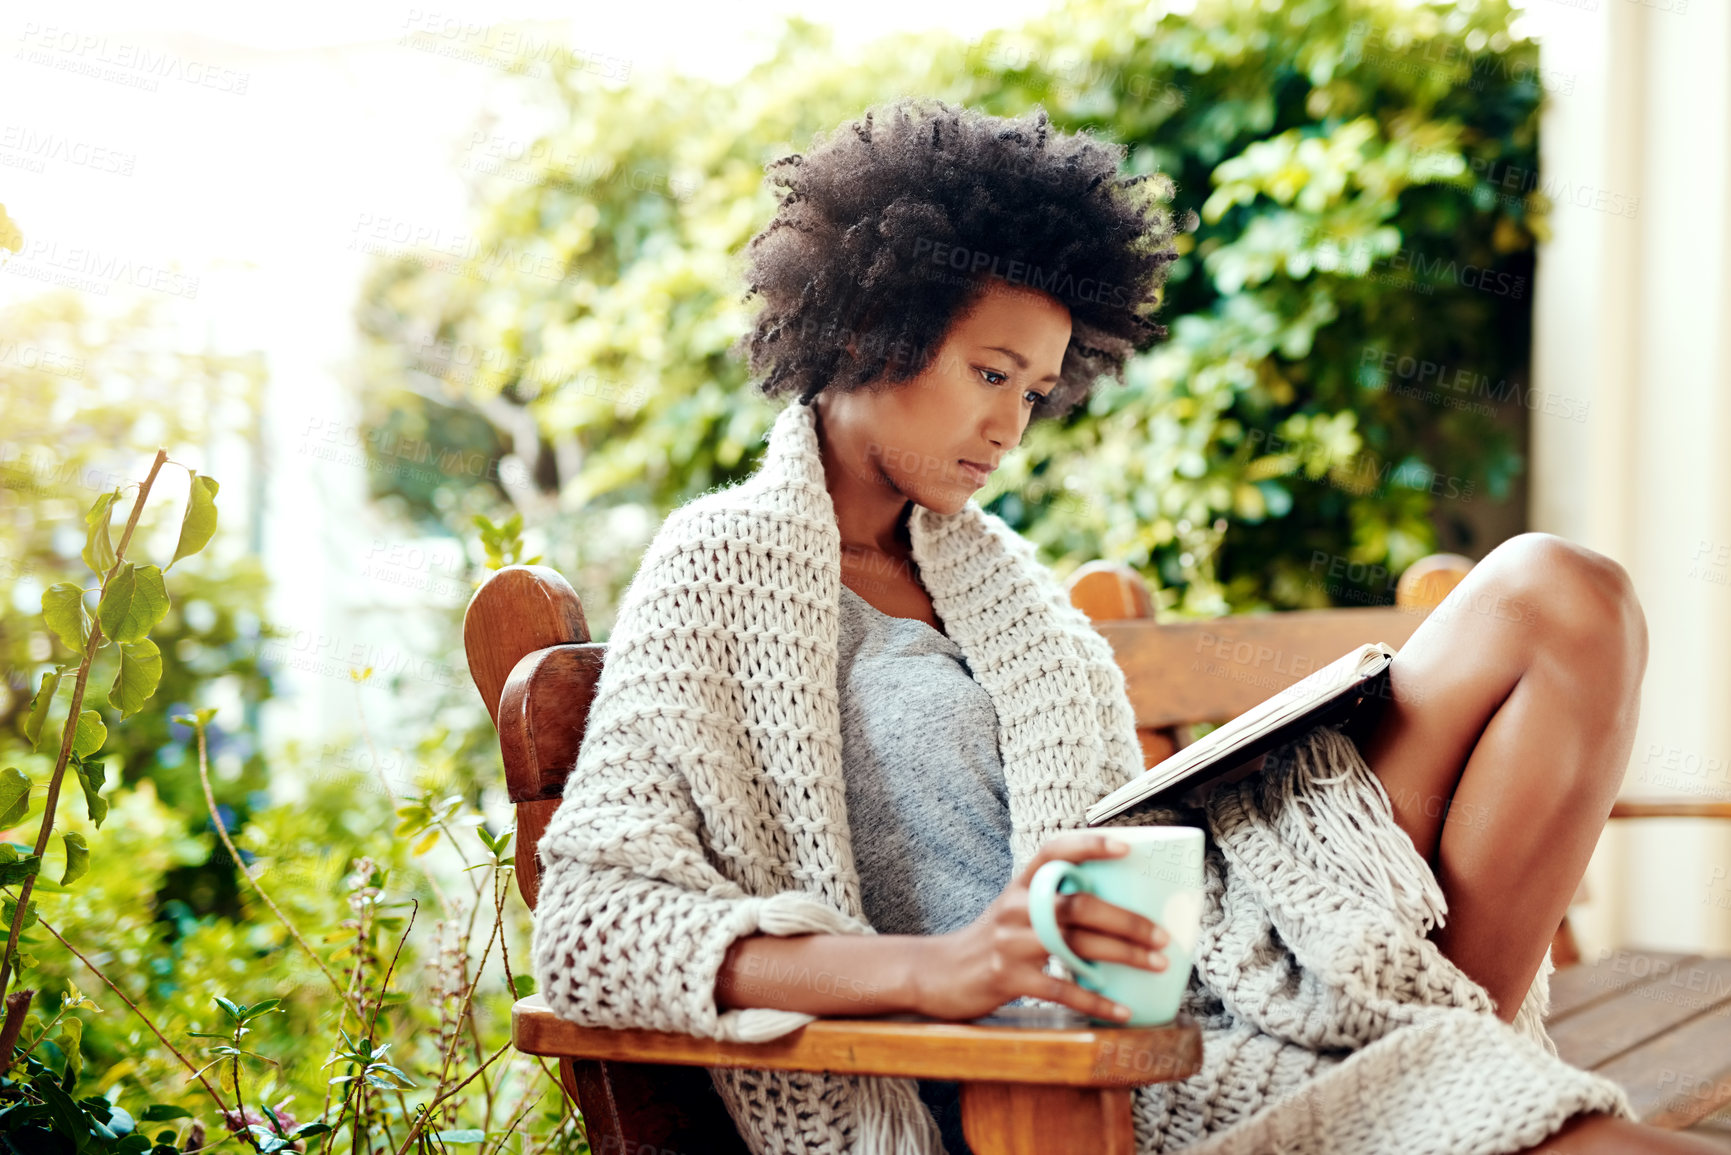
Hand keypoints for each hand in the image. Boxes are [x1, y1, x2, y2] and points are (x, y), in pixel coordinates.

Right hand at [913, 832, 1170, 1021]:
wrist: (939, 973)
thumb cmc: (994, 940)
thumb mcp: (1017, 910)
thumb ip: (1054, 902)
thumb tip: (1121, 907)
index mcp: (1021, 883)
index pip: (1055, 849)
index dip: (1090, 845)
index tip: (1127, 848)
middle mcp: (1016, 906)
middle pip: (1079, 905)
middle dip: (1127, 920)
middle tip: (1162, 935)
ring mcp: (1010, 942)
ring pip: (1076, 944)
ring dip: (1124, 955)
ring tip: (1156, 964)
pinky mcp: (1008, 978)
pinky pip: (1061, 989)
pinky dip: (1096, 1001)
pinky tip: (1121, 1010)